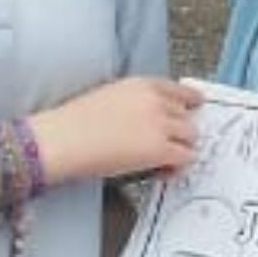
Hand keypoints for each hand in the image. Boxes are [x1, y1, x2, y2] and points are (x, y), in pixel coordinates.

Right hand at [31, 77, 201, 187]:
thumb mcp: (109, 97)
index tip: (194, 108)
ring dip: (182, 148)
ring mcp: (160, 124)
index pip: (180, 91)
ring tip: (165, 161)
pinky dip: (178, 167)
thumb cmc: (74, 122)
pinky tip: (163, 172)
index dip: (189, 103)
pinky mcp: (159, 149)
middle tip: (169, 145)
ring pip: (191, 136)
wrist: (63, 139)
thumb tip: (148, 120)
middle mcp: (156, 101)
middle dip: (181, 131)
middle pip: (188, 116)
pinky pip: (186, 158)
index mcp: (142, 84)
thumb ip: (135, 103)